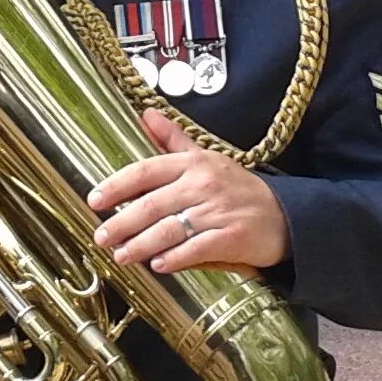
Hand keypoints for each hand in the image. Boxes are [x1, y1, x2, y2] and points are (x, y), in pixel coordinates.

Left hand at [84, 109, 285, 277]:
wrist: (286, 216)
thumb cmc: (239, 189)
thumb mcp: (208, 158)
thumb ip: (174, 141)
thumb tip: (146, 115)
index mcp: (194, 163)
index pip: (146, 170)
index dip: (116, 186)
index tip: (95, 200)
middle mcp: (204, 184)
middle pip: (151, 204)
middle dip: (121, 223)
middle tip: (102, 236)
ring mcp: (218, 211)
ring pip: (168, 229)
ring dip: (140, 245)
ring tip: (121, 255)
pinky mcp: (232, 237)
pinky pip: (195, 249)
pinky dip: (174, 258)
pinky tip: (158, 265)